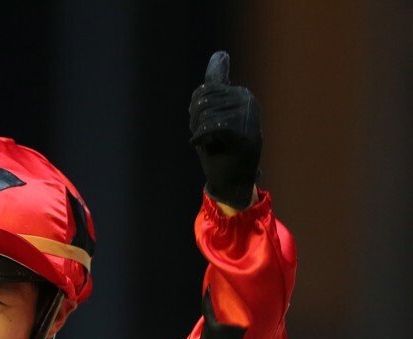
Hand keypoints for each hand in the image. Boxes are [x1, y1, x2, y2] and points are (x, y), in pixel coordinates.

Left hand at [189, 51, 260, 209]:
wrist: (232, 180)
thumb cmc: (220, 147)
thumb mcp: (215, 113)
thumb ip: (216, 87)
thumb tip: (220, 54)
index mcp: (239, 94)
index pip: (207, 87)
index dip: (197, 108)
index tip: (210, 105)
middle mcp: (246, 99)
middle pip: (201, 100)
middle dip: (196, 120)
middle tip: (208, 137)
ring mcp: (247, 115)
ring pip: (204, 114)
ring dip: (200, 132)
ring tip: (213, 143)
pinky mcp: (243, 131)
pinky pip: (211, 127)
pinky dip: (201, 139)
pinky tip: (205, 145)